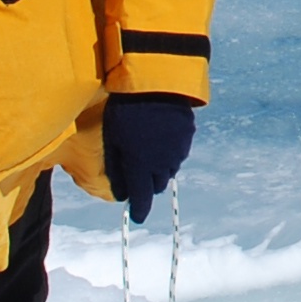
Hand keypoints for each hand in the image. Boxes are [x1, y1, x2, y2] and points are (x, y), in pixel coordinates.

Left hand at [102, 94, 194, 223]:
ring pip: (169, 170)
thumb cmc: (126, 110)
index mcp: (141, 166)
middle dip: (147, 185)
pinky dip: (169, 153)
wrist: (156, 83)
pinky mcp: (187, 136)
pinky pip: (178, 154)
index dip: (140, 210)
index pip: (142, 197)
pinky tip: (161, 140)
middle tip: (138, 176)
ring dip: (159, 169)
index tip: (137, 218)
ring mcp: (177, 150)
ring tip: (149, 154)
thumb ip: (116, 168)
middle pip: (156, 185)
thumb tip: (120, 192)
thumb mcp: (113, 139)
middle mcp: (162, 164)